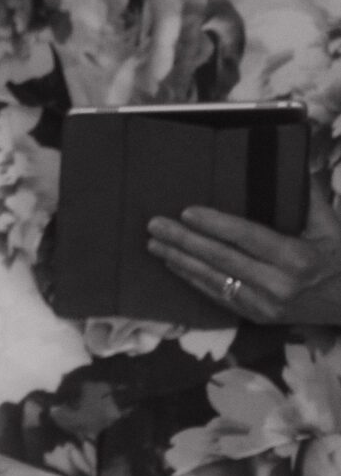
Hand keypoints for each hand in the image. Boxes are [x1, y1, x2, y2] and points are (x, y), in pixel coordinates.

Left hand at [146, 183, 340, 325]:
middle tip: (156, 225)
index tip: (187, 212)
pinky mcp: (256, 317)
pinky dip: (193, 279)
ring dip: (180, 261)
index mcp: (297, 258)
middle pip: (222, 259)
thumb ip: (307, 195)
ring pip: (214, 279)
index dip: (215, 225)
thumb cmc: (340, 259)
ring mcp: (265, 305)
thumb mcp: (331, 225)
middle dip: (185, 241)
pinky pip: (218, 296)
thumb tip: (289, 159)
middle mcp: (279, 284)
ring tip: (154, 244)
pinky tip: (174, 265)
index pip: (247, 237)